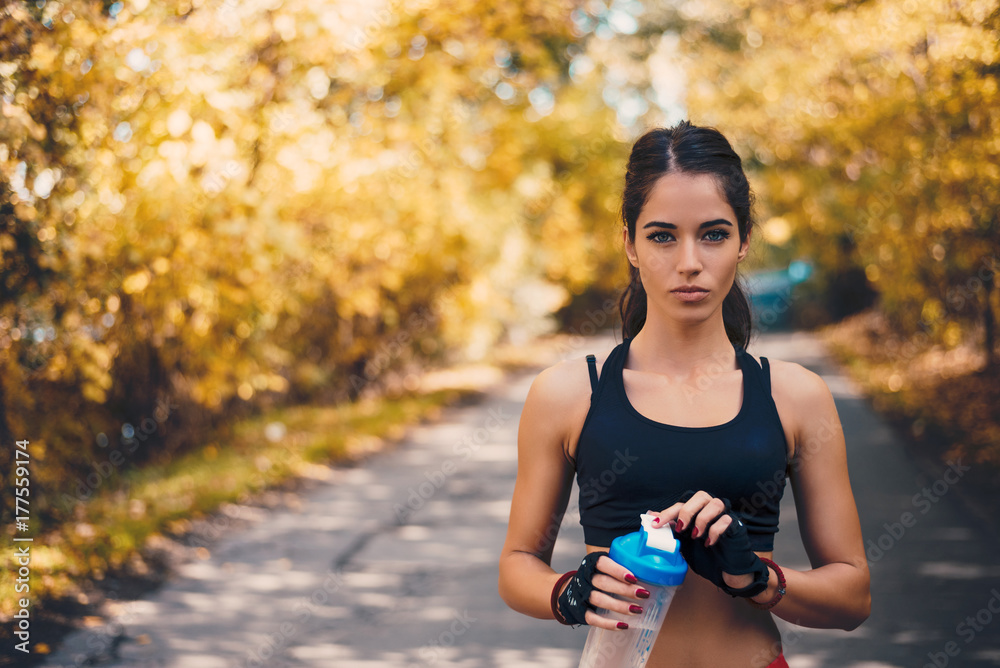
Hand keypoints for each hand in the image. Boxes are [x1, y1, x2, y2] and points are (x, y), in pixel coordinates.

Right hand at [556, 552, 649, 629]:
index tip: (633, 577)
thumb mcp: (603, 567)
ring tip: (636, 610)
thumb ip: (619, 566)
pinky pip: (593, 618)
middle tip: (643, 594)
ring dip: (619, 606)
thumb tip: (649, 571)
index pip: (602, 563)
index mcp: (591, 564)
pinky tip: (623, 625)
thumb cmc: (596, 577)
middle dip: (624, 589)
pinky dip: (608, 623)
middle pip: (603, 583)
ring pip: (599, 599)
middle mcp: (585, 578)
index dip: (617, 570)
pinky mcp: (581, 612)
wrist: (571, 591)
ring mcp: (581, 595)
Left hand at [648, 490, 768, 597]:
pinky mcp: (735, 526)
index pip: (681, 504)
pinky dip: (715, 531)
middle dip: (688, 511)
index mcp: (698, 511)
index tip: (656, 524)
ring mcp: (725, 516)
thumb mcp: (684, 542)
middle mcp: (711, 509)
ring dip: (702, 519)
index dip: (667, 513)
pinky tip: (709, 543)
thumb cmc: (705, 553)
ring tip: (696, 536)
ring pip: (716, 503)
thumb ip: (671, 528)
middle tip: (681, 528)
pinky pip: (726, 520)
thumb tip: (651, 515)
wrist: (725, 570)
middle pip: (701, 496)